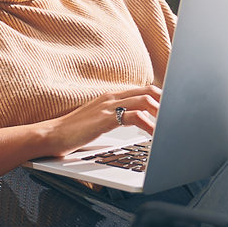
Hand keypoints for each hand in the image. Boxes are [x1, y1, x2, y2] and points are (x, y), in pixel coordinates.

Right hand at [41, 87, 160, 156]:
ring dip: (161, 111)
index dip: (160, 98)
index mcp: (110, 96)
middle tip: (177, 115)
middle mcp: (111, 97)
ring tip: (171, 124)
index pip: (142, 90)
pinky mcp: (105, 118)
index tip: (172, 109)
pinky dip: (150, 124)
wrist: (50, 136)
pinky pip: (135, 117)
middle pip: (148, 91)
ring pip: (145, 100)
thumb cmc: (71, 133)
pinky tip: (155, 134)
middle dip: (166, 102)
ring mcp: (108, 106)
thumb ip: (113, 117)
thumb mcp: (96, 121)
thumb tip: (132, 123)